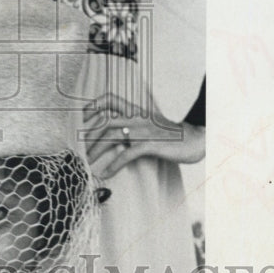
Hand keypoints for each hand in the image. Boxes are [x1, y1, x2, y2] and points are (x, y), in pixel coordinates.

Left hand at [82, 92, 204, 179]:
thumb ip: (131, 123)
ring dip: (96, 150)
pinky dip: (114, 165)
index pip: (110, 99)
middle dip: (88, 133)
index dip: (93, 105)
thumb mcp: (148, 123)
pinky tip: (105, 173)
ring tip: (86, 162)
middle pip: (105, 120)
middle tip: (79, 147)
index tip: (81, 118)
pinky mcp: (150, 145)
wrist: (194, 139)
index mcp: (136, 110)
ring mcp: (144, 130)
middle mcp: (137, 117)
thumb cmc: (168, 134)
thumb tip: (111, 132)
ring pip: (112, 136)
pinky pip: (127, 154)